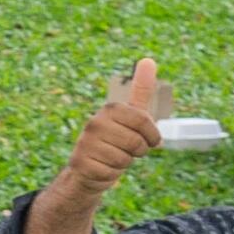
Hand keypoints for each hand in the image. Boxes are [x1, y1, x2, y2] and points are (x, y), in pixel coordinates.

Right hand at [61, 56, 170, 203]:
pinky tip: (102, 168)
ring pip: (125, 159)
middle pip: (137, 142)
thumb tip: (148, 59)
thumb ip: (140, 89)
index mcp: (111, 109)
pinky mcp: (81, 163)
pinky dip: (111, 174)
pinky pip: (112, 172)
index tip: (147, 138)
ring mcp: (86, 142)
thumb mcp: (130, 115)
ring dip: (124, 163)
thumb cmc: (116, 139)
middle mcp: (95, 122)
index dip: (152, 135)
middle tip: (126, 149)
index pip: (144, 121)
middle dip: (138, 151)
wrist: (88, 166)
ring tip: (112, 158)